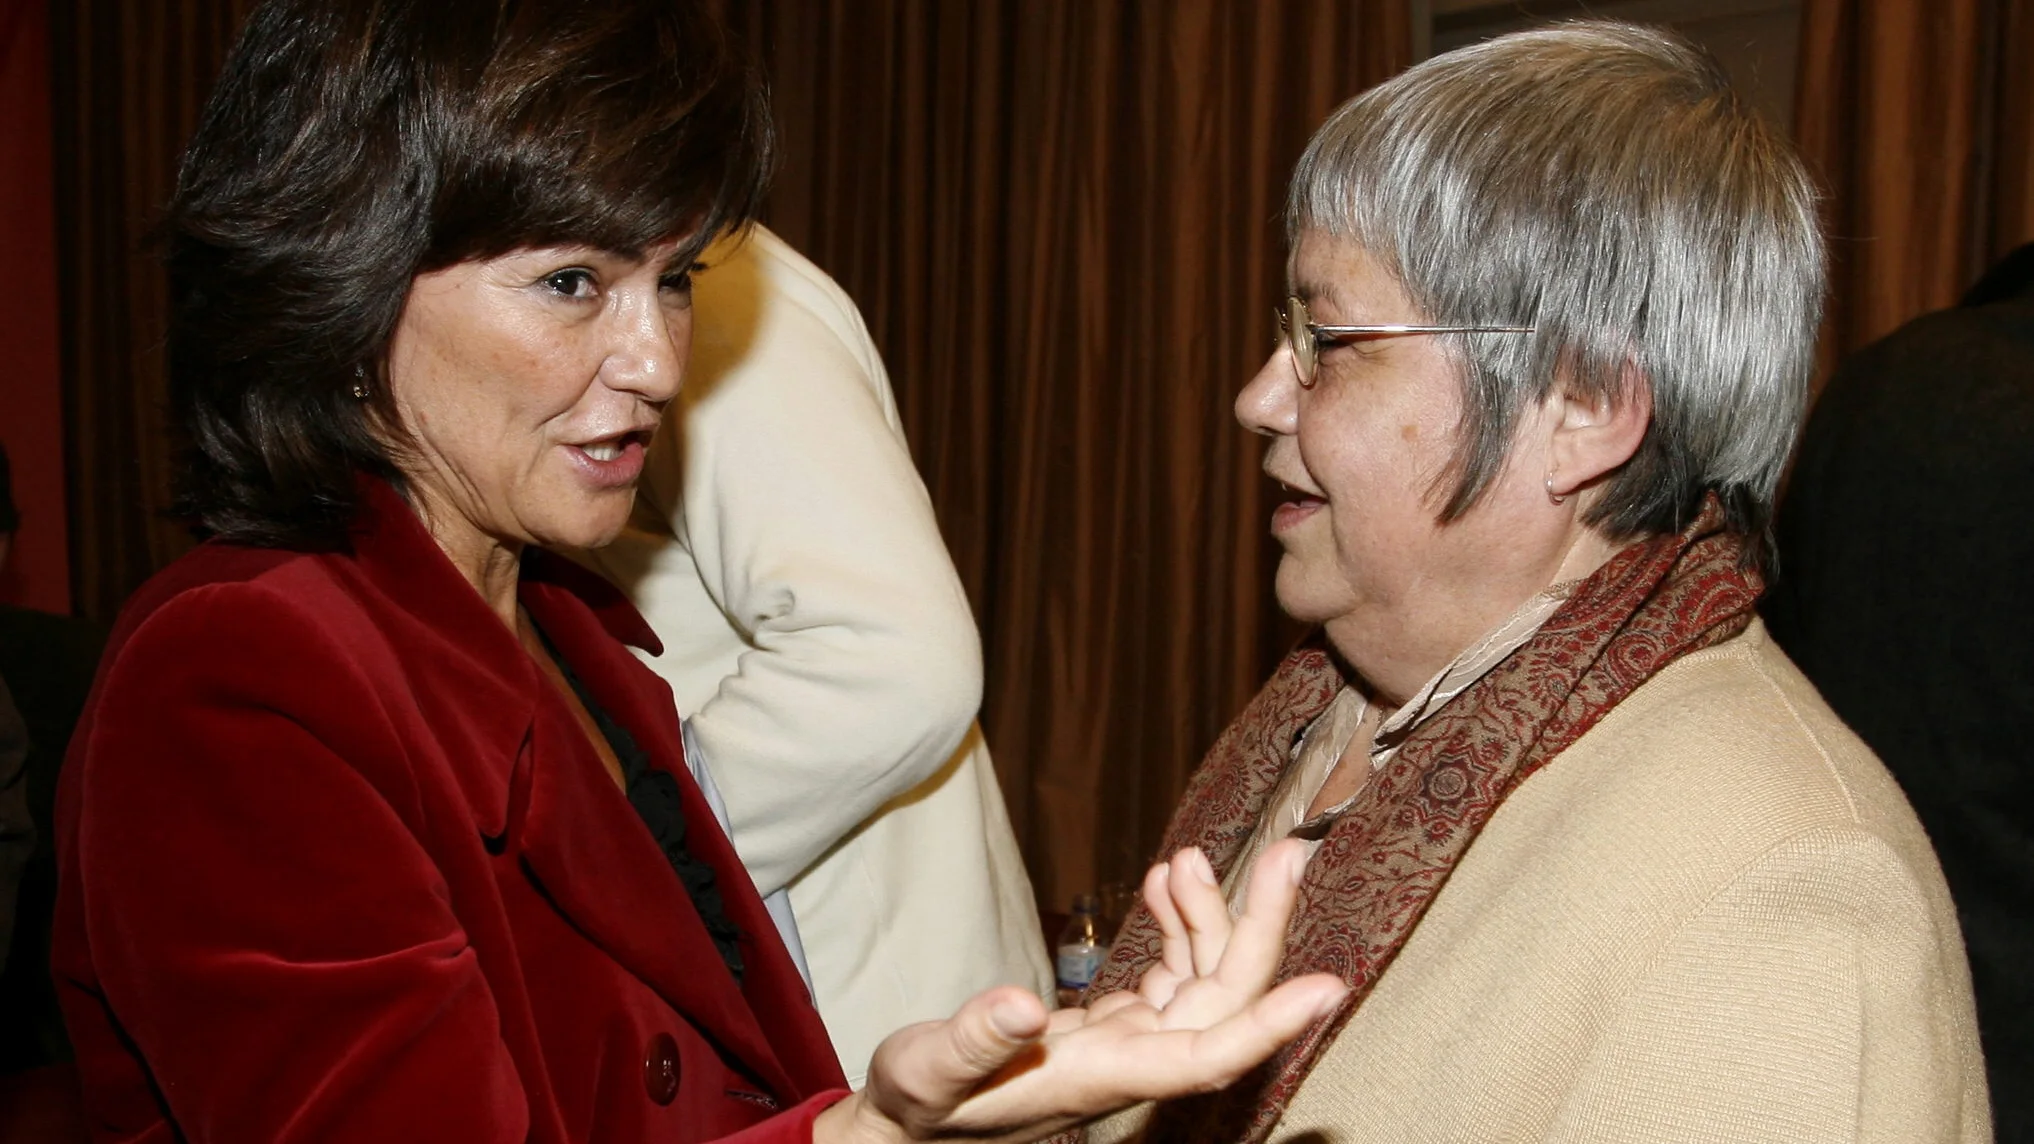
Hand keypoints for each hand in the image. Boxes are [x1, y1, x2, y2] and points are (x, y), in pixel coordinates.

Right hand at [816, 839, 1344, 1143]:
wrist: (907, 1129)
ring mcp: (1127, 1044)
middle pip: (1225, 998)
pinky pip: (1172, 977)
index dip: (1271, 1022)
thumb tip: (1023, 1006)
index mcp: (1101, 1077)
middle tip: (1290, 852)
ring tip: (1191, 857)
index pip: (1209, 1056)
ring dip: (1212, 915)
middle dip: (1260, 925)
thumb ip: (976, 1038)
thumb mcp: (928, 1070)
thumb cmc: (918, 1106)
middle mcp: (1130, 1062)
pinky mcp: (1113, 1029)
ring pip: (1203, 980)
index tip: (1328, 987)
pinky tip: (1164, 886)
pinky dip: (1178, 927)